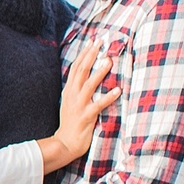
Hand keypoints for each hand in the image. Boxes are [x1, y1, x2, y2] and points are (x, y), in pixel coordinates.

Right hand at [42, 42, 118, 172]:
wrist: (65, 143)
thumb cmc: (71, 122)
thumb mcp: (70, 102)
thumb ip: (77, 88)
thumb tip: (87, 75)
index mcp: (69, 90)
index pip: (76, 67)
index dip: (84, 53)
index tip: (93, 41)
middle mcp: (72, 95)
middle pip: (81, 71)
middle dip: (90, 55)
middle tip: (100, 42)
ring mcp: (79, 105)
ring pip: (89, 85)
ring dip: (99, 72)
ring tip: (109, 61)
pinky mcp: (86, 116)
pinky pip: (98, 105)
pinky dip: (108, 97)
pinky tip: (118, 90)